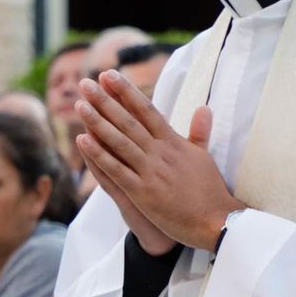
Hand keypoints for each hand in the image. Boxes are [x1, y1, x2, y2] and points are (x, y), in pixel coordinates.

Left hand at [76, 72, 243, 252]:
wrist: (216, 221)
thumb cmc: (210, 190)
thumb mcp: (204, 156)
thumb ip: (199, 132)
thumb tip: (203, 108)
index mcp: (173, 142)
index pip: (147, 110)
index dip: (126, 92)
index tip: (110, 76)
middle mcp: (160, 153)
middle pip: (129, 121)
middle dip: (106, 100)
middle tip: (87, 82)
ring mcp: (150, 172)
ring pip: (119, 142)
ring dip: (97, 122)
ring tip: (80, 105)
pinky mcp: (143, 193)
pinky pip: (116, 170)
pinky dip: (99, 155)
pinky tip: (83, 140)